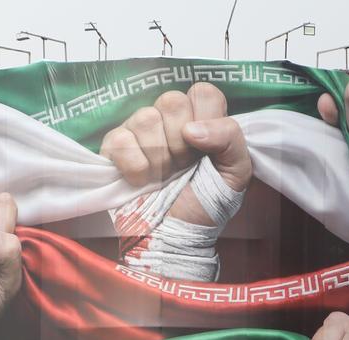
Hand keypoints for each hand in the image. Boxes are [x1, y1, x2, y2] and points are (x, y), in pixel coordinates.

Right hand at [101, 82, 251, 225]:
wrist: (174, 238)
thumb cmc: (204, 206)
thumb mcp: (235, 175)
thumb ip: (230, 140)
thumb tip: (190, 128)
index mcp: (201, 120)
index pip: (203, 92)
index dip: (205, 119)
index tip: (204, 150)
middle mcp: (169, 120)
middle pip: (171, 100)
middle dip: (181, 143)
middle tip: (182, 167)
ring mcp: (138, 130)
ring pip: (145, 118)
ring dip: (159, 158)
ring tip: (162, 178)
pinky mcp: (113, 147)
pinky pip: (120, 139)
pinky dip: (134, 166)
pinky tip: (141, 181)